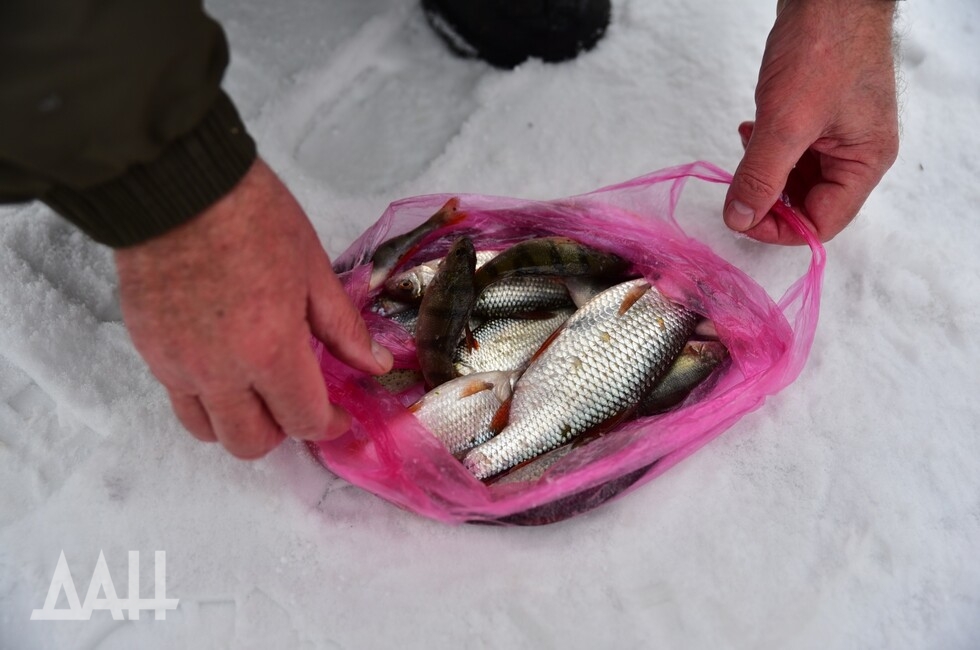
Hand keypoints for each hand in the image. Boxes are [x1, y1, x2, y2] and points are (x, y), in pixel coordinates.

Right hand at [115, 158, 392, 458]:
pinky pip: (179, 398)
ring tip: (259, 391)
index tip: (339, 415)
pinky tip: (225, 365)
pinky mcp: (148, 350)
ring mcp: (176, 365)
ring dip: (239, 423)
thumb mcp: (313, 269)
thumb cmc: (253, 218)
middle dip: (283, 432)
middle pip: (250, 443)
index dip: (328, 425)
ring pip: (207, 431)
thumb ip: (342, 328)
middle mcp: (219, 372)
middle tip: (299, 402)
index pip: (302, 421)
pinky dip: (207, 397)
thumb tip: (375, 366)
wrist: (177, 185)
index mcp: (269, 351)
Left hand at [724, 0, 898, 243]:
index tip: (741, 218)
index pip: (822, 222)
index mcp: (864, 162)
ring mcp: (839, 135)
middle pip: (808, 203)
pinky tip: (749, 131)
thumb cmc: (822, 50)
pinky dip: (766, 150)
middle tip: (738, 183)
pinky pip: (790, 151)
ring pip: (794, 178)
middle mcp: (856, 154)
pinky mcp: (819, 116)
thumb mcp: (785, 124)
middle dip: (769, 198)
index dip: (779, 228)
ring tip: (746, 146)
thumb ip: (761, 177)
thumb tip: (739, 220)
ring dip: (764, 173)